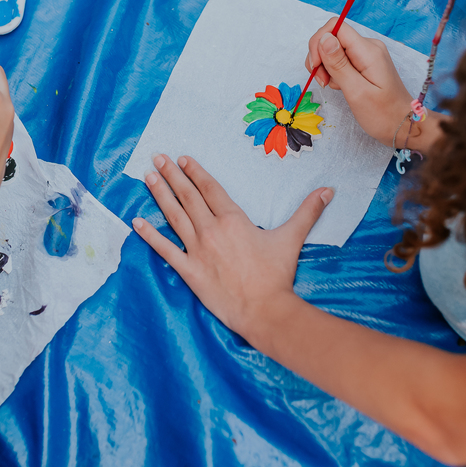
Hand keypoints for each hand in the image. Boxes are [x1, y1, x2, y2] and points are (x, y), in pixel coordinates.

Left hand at [131, 154, 331, 344]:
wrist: (264, 310)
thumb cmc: (277, 275)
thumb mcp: (292, 238)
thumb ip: (308, 212)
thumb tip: (328, 190)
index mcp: (233, 219)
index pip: (210, 189)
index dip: (195, 172)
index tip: (183, 159)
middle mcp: (212, 230)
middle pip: (188, 197)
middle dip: (172, 175)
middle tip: (158, 157)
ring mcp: (198, 250)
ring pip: (174, 216)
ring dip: (160, 195)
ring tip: (148, 177)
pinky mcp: (189, 271)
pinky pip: (165, 249)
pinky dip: (150, 235)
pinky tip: (137, 221)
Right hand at [304, 20, 417, 147]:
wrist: (403, 125)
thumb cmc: (382, 114)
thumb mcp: (357, 92)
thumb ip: (339, 64)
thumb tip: (324, 38)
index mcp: (368, 50)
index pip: (335, 27)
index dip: (319, 43)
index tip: (315, 67)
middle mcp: (368, 47)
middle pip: (332, 37)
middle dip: (320, 57)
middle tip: (323, 81)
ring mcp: (367, 54)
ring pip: (334, 49)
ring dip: (325, 66)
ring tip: (331, 86)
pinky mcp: (365, 63)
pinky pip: (342, 59)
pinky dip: (334, 71)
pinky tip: (340, 86)